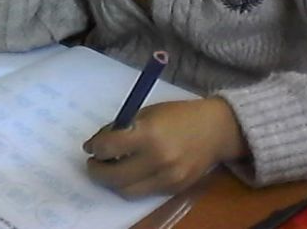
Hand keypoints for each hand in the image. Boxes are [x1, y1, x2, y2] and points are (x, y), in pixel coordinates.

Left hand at [83, 98, 247, 197]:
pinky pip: (144, 193)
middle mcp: (157, 159)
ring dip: (112, 182)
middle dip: (97, 170)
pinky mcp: (174, 189)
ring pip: (126, 190)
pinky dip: (131, 184)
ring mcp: (167, 178)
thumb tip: (98, 143)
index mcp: (148, 134)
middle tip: (93, 162)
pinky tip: (129, 172)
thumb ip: (122, 128)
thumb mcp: (146, 113)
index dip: (94, 148)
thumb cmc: (178, 115)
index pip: (108, 148)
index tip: (90, 147)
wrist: (216, 130)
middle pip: (114, 176)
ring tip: (109, 169)